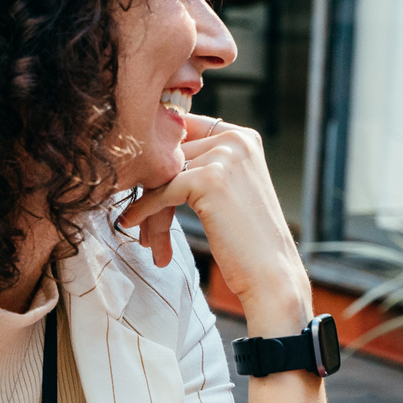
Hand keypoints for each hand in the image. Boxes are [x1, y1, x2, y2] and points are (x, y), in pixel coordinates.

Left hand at [117, 116, 309, 333]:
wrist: (271, 273)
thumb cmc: (249, 238)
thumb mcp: (232, 187)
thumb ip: (204, 163)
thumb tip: (154, 152)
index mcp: (243, 137)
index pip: (185, 129)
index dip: (161, 153)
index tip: (139, 174)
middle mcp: (236, 140)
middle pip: (173, 154)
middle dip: (152, 184)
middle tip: (140, 216)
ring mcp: (224, 157)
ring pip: (165, 173)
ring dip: (147, 201)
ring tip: (140, 228)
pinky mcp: (209, 180)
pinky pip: (162, 191)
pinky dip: (144, 209)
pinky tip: (132, 222)